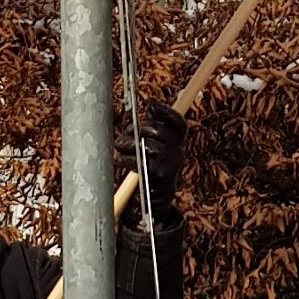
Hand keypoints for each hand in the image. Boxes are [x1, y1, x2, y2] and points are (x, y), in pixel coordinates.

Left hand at [119, 101, 185, 218]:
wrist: (159, 193)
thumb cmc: (155, 162)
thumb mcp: (160, 143)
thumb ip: (156, 124)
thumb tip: (151, 104)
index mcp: (180, 140)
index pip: (177, 121)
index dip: (165, 111)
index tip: (150, 106)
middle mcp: (179, 150)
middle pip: (158, 131)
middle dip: (137, 129)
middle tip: (126, 132)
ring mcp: (171, 163)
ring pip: (147, 146)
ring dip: (128, 144)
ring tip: (119, 144)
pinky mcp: (159, 175)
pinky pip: (140, 162)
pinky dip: (126, 159)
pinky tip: (119, 158)